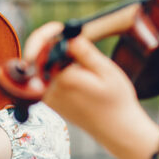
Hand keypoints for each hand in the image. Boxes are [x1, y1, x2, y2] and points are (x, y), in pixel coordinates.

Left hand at [22, 22, 158, 158]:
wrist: (118, 130)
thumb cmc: (117, 100)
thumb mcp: (106, 70)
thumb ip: (84, 52)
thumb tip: (68, 37)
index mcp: (63, 80)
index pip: (42, 49)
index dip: (47, 33)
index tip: (59, 27)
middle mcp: (51, 91)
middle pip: (40, 57)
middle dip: (52, 44)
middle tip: (70, 38)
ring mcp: (50, 99)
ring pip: (44, 69)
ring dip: (57, 58)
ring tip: (80, 59)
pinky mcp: (53, 104)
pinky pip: (48, 80)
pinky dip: (59, 71)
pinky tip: (78, 73)